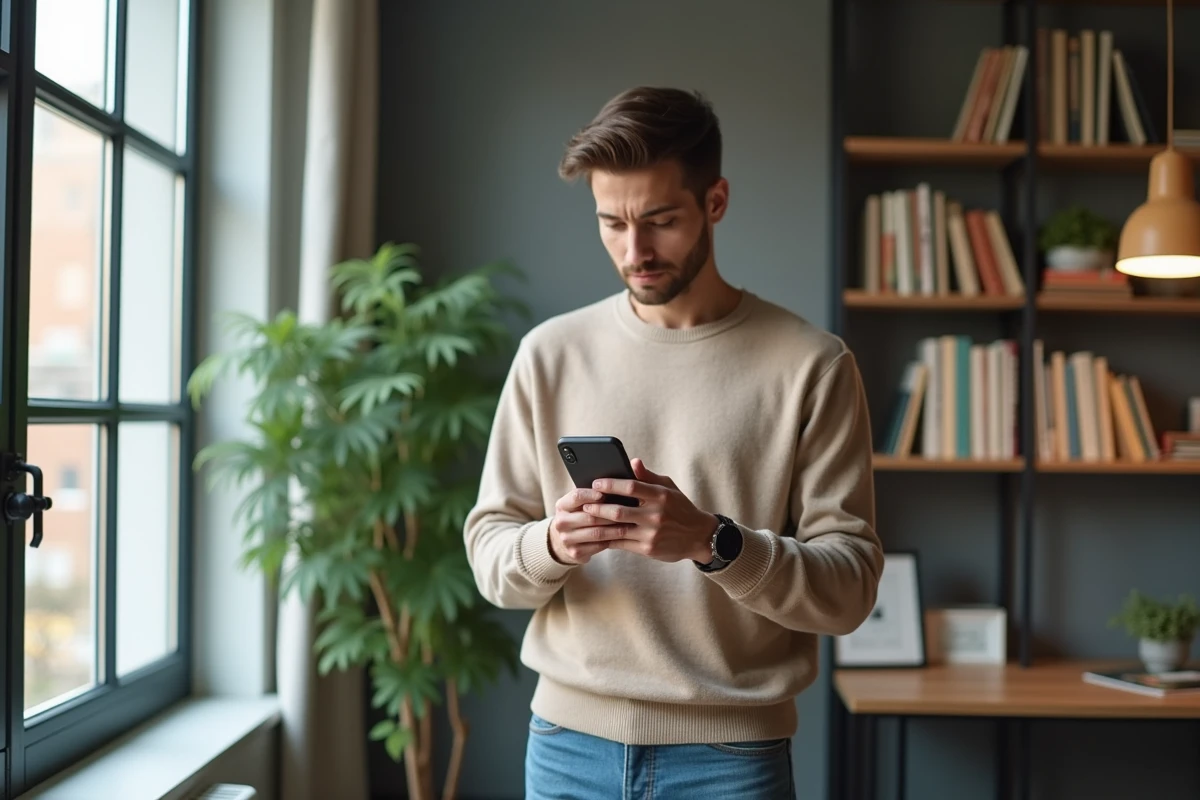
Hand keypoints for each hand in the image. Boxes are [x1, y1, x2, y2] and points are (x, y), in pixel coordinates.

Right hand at [549, 487, 631, 564]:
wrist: (565, 540)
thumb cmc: (579, 515)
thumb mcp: (579, 504)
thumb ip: (591, 494)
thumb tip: (614, 485)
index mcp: (561, 506)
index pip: (576, 496)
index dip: (592, 494)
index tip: (605, 493)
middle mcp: (561, 522)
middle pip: (589, 516)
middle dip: (610, 513)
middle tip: (629, 510)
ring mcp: (567, 539)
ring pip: (596, 532)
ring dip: (615, 528)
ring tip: (631, 523)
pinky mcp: (575, 552)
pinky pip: (598, 546)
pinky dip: (612, 540)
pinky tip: (624, 536)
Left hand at [584, 458, 717, 562]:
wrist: (699, 536)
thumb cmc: (680, 508)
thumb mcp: (669, 488)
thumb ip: (649, 476)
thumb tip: (632, 461)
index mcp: (661, 496)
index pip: (631, 487)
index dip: (611, 484)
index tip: (596, 483)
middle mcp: (655, 515)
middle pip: (619, 511)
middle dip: (598, 507)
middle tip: (585, 504)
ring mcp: (651, 534)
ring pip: (618, 529)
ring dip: (599, 524)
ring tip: (587, 519)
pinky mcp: (648, 549)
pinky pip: (622, 543)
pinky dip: (608, 539)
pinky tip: (599, 534)